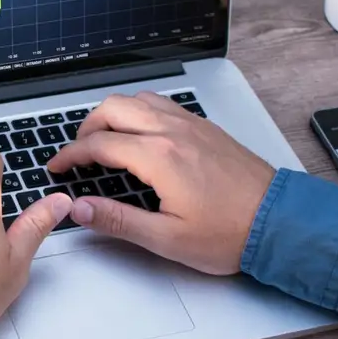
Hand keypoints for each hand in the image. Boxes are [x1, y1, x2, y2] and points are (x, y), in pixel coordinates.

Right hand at [47, 92, 274, 274]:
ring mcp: (191, 125)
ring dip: (114, 114)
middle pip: (113, 108)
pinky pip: (163, 105)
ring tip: (105, 140)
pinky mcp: (205, 128)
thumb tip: (81, 209)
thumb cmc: (230, 233)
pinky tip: (141, 135)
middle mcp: (173, 132)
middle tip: (78, 152)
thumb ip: (118, 220)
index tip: (58, 166)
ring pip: (139, 100)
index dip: (70, 155)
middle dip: (87, 127)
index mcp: (159, 157)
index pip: (99, 144)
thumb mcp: (166, 238)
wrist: (279, 222)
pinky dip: (140, 112)